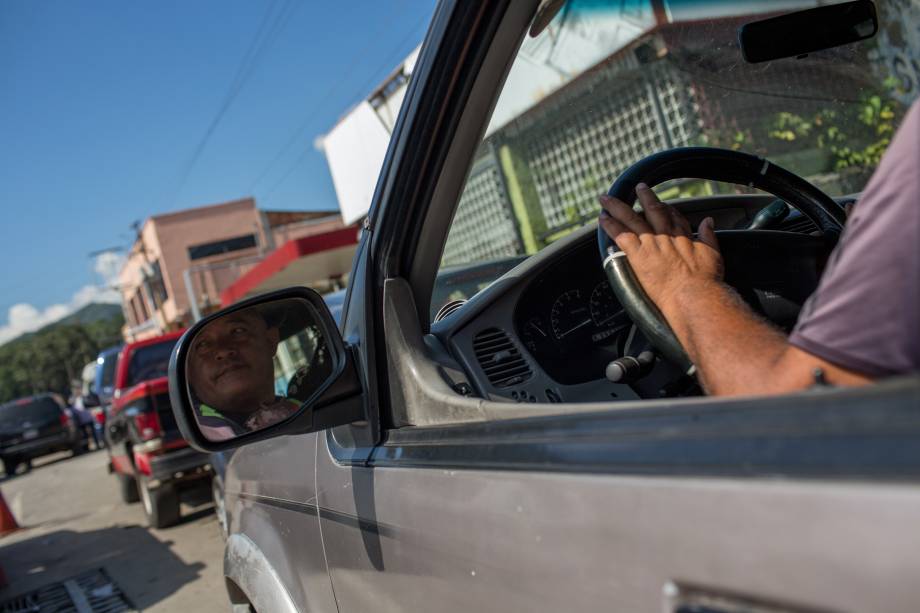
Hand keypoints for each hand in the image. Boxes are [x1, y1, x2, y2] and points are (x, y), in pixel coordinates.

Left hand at [598, 183, 722, 312]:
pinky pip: (621, 235)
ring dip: (618, 207)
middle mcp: (665, 235)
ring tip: (607, 198)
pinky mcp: (638, 255)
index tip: (663, 204)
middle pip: (652, 210)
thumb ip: (709, 235)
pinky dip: (611, 226)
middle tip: (638, 187)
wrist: (693, 295)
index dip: (667, 208)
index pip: (674, 215)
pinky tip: (602, 218)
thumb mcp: (714, 253)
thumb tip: (709, 221)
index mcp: (683, 235)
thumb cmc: (706, 280)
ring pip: (631, 219)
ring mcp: (650, 243)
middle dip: (645, 196)